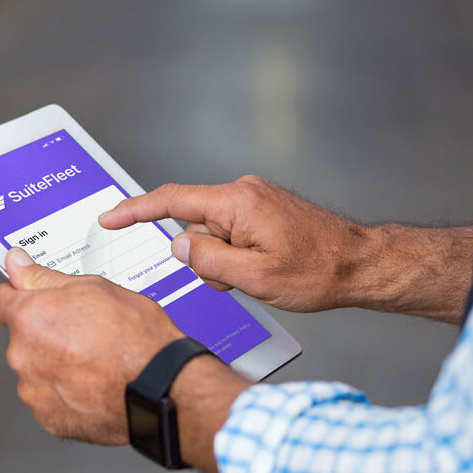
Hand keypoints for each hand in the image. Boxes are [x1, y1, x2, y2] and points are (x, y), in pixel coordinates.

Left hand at [0, 247, 184, 444]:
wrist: (161, 388)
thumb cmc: (136, 339)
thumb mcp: (95, 288)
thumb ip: (45, 277)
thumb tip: (17, 264)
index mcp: (29, 317)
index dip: (16, 296)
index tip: (28, 298)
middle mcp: (23, 355)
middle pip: (21, 338)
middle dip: (44, 333)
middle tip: (83, 331)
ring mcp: (34, 390)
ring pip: (36, 370)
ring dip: (55, 365)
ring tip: (94, 360)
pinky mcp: (49, 419)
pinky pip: (49, 399)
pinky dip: (66, 393)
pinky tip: (94, 383)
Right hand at [99, 175, 368, 312]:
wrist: (362, 264)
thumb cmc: (319, 271)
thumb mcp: (254, 278)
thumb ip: (208, 261)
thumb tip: (178, 246)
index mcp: (237, 203)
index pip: (172, 201)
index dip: (135, 210)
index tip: (109, 217)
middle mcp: (244, 193)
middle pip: (195, 226)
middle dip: (205, 258)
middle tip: (239, 280)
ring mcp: (256, 200)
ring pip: (214, 234)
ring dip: (225, 261)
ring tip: (262, 275)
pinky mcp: (264, 210)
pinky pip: (232, 233)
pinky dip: (238, 255)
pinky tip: (266, 268)